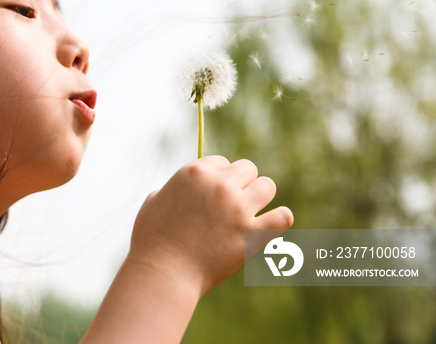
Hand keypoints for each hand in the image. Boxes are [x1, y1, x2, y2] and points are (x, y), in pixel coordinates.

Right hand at [127, 155, 292, 297]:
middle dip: (241, 184)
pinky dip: (280, 219)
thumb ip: (170, 189)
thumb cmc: (152, 242)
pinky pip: (283, 217)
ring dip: (260, 198)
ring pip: (267, 186)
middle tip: (233, 204)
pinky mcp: (252, 234)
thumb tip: (179, 189)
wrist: (163, 273)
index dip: (218, 178)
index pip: (221, 162)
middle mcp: (218, 185)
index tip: (214, 194)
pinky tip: (272, 223)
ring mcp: (237, 208)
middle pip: (247, 168)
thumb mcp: (152, 202)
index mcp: (194, 173)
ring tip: (251, 213)